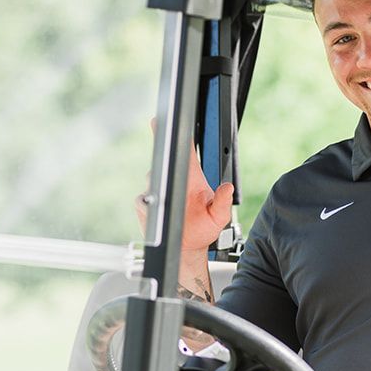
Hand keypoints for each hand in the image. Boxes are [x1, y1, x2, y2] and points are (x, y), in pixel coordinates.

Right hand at [135, 138, 233, 254]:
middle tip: (174, 181)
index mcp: (194, 180)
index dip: (181, 138)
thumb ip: (223, 202)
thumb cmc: (203, 230)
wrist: (186, 248)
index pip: (187, 153)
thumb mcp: (218, 218)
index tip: (174, 123)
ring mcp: (159, 192)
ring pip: (152, 179)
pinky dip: (148, 205)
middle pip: (165, 163)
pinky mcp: (145, 204)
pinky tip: (160, 213)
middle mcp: (176, 182)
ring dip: (158, 190)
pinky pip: (142, 199)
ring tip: (172, 206)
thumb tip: (228, 188)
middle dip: (165, 164)